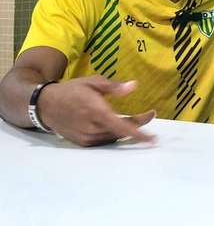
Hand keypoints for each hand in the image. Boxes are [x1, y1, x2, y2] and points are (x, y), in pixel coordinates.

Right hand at [38, 77, 155, 146]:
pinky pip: (104, 141)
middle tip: (148, 115)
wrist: (46, 105)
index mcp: (97, 112)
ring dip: (126, 130)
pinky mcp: (82, 143)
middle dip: (137, 125)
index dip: (139, 133)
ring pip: (113, 137)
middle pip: (121, 132)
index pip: (123, 126)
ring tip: (136, 120)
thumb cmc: (72, 90)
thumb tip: (134, 86)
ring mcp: (86, 138)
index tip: (154, 138)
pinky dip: (114, 134)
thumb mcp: (93, 82)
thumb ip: (114, 86)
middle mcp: (92, 128)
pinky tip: (118, 126)